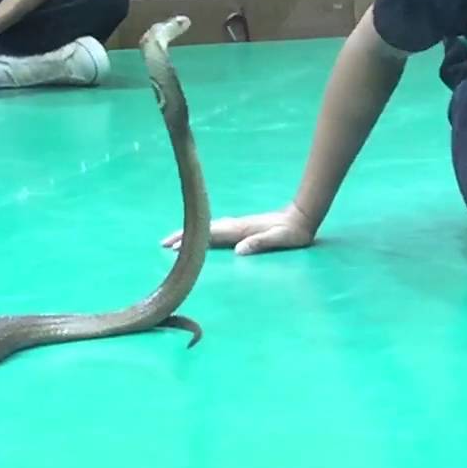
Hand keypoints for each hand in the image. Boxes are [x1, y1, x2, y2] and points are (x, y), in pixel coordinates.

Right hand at [163, 204, 316, 254]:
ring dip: (193, 231)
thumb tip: (239, 250)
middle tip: (163, 243)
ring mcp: (241, 224)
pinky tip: (202, 233)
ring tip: (176, 239)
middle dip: (185, 234)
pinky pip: (219, 228)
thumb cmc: (293, 232)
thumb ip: (261, 243)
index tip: (174, 245)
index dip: (193, 239)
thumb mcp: (280, 239)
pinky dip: (206, 230)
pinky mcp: (245, 226)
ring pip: (211, 227)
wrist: (303, 217)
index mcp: (242, 230)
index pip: (212, 234)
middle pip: (206, 229)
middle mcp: (238, 225)